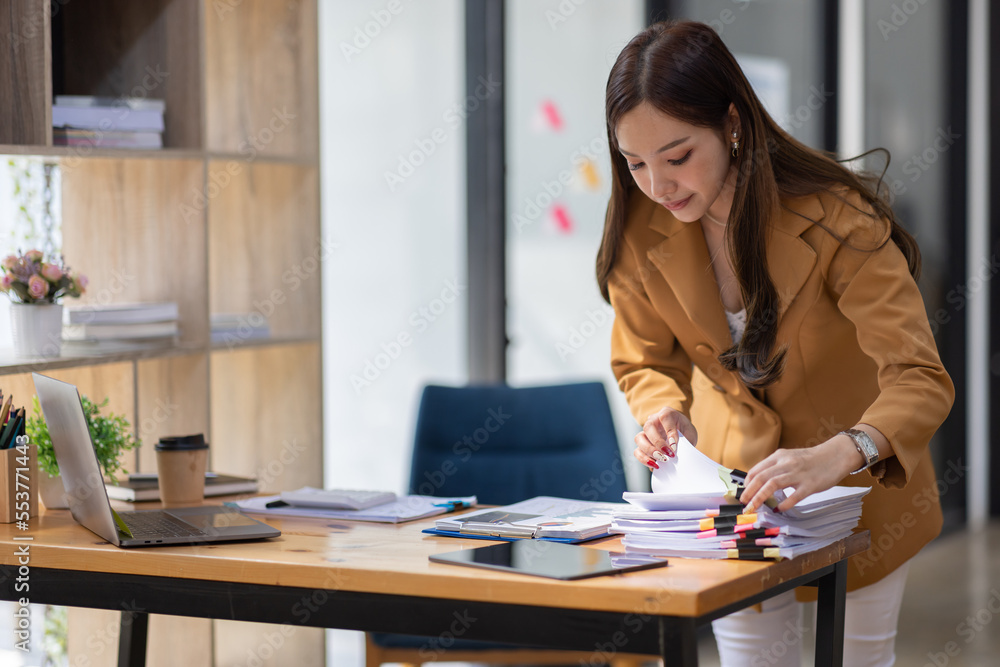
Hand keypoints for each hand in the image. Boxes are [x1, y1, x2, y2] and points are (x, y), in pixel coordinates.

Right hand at [633, 406, 697, 470]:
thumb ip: (686, 440)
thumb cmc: (685, 431)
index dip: (670, 432)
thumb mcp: (690, 433)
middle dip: (658, 442)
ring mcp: (645, 432)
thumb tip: (676, 452)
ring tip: (662, 460)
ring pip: (639, 438)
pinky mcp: (642, 445)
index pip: (665, 418)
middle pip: (648, 427)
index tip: (675, 445)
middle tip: (669, 454)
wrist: (680, 434)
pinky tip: (655, 465)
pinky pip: (637, 451)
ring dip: (649, 451)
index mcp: (667, 413)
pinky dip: (644, 459)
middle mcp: (653, 420)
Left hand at [740, 435, 858, 511]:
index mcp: (779, 456)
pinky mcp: (810, 484)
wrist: (836, 455)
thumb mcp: (790, 457)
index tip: (743, 493)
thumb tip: (760, 482)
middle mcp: (786, 463)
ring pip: (772, 484)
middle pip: (761, 477)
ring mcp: (798, 474)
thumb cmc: (812, 459)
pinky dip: (784, 503)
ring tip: (753, 508)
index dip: (747, 483)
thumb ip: (776, 467)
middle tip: (744, 504)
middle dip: (749, 492)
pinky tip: (778, 509)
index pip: (756, 470)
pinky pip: (794, 495)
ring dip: (760, 498)